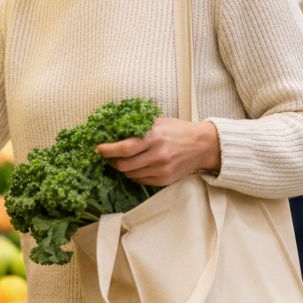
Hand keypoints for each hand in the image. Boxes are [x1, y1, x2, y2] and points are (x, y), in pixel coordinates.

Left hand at [97, 118, 220, 186]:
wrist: (202, 145)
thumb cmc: (178, 130)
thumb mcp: (159, 122)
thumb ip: (138, 127)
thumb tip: (114, 131)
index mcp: (155, 137)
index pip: (125, 148)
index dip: (108, 150)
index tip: (99, 149)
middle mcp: (158, 155)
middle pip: (124, 165)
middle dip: (112, 162)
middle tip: (110, 156)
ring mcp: (161, 170)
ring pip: (130, 175)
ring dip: (123, 169)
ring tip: (124, 160)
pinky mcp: (164, 180)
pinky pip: (140, 180)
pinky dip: (135, 174)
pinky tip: (138, 166)